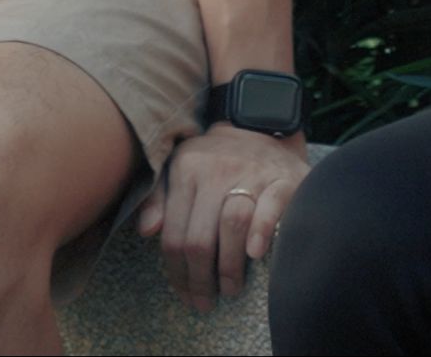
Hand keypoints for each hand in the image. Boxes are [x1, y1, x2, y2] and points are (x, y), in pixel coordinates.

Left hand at [134, 123, 308, 309]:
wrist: (265, 128)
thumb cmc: (218, 161)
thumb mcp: (182, 170)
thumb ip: (160, 200)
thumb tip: (147, 231)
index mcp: (187, 169)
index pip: (174, 235)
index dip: (177, 273)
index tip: (186, 295)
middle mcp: (216, 170)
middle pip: (199, 237)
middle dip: (200, 279)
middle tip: (206, 302)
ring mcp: (251, 173)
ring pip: (231, 224)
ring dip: (229, 266)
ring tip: (231, 289)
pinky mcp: (282, 179)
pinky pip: (269, 208)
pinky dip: (261, 233)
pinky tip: (255, 255)